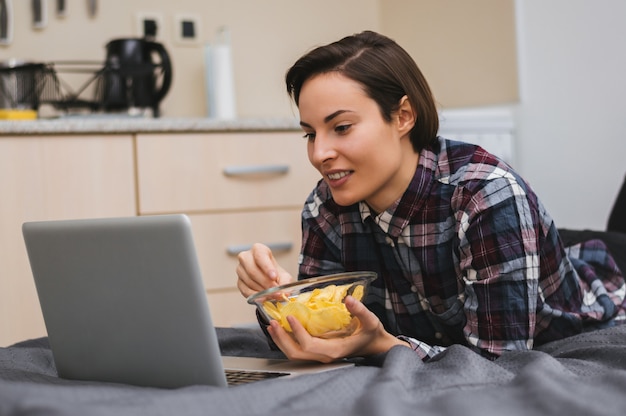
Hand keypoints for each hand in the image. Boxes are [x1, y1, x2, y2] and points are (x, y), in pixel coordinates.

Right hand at [236, 243, 293, 297]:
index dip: (267, 267)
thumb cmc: (276, 274)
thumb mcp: (284, 275)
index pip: (260, 255)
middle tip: (275, 290)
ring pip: (249, 281)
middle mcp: (246, 257)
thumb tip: (283, 291)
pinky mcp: (239, 282)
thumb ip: (285, 282)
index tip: (274, 277)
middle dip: (265, 282)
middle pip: (252, 270)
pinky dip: (255, 296)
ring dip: (261, 290)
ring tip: (272, 294)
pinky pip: (245, 290)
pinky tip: (263, 298)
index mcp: (258, 250)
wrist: (271, 281)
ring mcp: (240, 270)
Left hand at [266, 295, 408, 362]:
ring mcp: (320, 356)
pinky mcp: (318, 352)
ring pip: (295, 354)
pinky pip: (299, 350)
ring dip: (281, 341)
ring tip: (272, 326)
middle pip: (296, 353)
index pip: (309, 345)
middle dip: (282, 339)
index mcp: (334, 350)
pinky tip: (282, 329)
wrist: (375, 346)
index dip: (297, 332)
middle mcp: (325, 357)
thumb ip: (360, 310)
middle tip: (273, 323)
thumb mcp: (370, 321)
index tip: (290, 317)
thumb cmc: (372, 334)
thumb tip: (348, 299)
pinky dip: (288, 340)